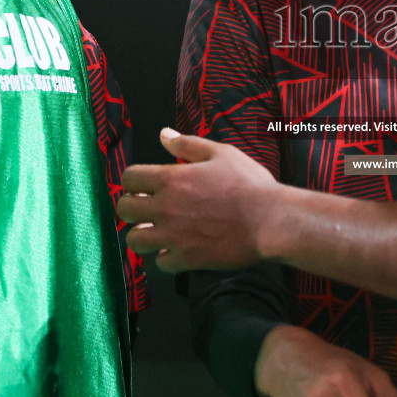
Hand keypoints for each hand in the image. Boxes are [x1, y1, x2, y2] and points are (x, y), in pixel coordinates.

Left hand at [118, 128, 281, 271]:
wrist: (271, 221)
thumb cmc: (249, 184)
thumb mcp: (221, 154)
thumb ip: (187, 144)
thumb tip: (163, 134)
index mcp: (171, 179)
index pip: (128, 178)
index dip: (134, 180)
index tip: (145, 185)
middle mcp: (165, 208)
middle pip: (124, 209)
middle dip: (133, 207)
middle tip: (148, 208)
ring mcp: (174, 236)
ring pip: (135, 240)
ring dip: (143, 234)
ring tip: (157, 231)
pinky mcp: (186, 259)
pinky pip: (161, 262)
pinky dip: (167, 256)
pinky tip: (179, 248)